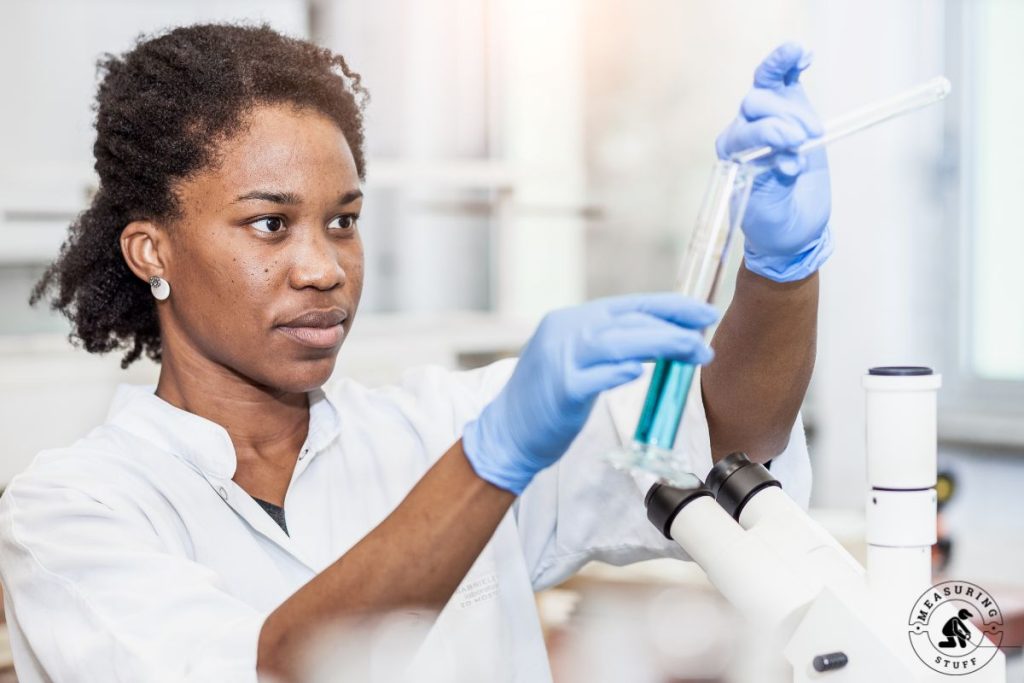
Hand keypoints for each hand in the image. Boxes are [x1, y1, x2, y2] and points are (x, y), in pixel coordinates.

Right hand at [462, 294, 717, 493]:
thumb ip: (608, 345)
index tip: (702, 312)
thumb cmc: (546, 400)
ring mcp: (560, 360)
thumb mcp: (575, 359)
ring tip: (693, 351)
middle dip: (673, 325)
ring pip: (618, 342)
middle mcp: (564, 332)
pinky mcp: (560, 390)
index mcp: (571, 321)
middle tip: (705, 335)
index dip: (669, 306)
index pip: (629, 305)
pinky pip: (595, 377)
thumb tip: (660, 338)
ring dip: (661, 343)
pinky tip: (643, 371)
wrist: (506, 433)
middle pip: (628, 320)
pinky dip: (620, 371)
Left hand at [716, 42, 832, 282]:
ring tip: (813, 134)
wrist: (791, 227)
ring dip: (794, 106)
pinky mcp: (788, 108)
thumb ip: (774, 184)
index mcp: (731, 154)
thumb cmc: (774, 221)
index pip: (744, 130)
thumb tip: (787, 160)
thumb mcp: (769, 212)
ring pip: (769, 88)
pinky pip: (783, 78)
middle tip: (807, 142)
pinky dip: (789, 63)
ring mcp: (766, 117)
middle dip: (785, 120)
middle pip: (756, 105)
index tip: (794, 148)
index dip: (769, 133)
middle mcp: (743, 132)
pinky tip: (802, 56)